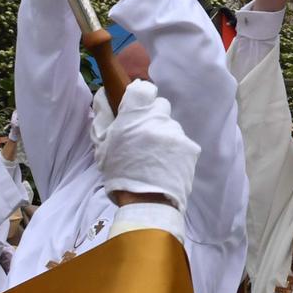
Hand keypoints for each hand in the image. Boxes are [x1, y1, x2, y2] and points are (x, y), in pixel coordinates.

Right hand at [91, 79, 199, 212]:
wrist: (147, 202)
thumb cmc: (119, 174)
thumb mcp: (102, 146)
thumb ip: (103, 116)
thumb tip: (103, 93)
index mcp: (133, 116)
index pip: (144, 89)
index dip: (142, 97)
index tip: (138, 109)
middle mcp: (157, 119)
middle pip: (160, 107)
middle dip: (153, 118)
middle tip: (144, 139)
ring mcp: (176, 133)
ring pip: (171, 126)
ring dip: (164, 137)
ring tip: (155, 158)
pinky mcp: (191, 147)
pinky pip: (182, 142)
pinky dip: (176, 151)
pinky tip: (166, 165)